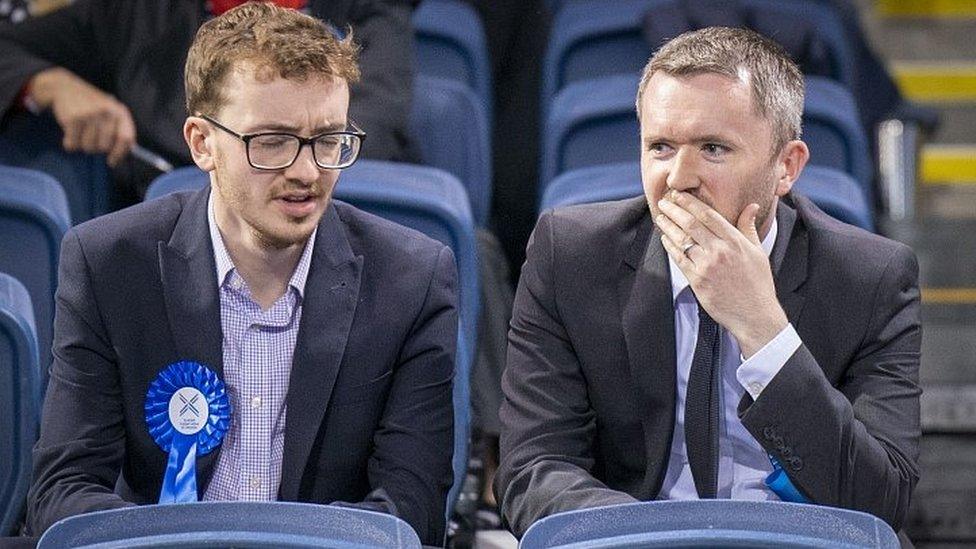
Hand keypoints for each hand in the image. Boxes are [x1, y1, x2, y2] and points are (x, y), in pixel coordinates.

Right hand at [29, 68, 136, 165]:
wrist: (65, 88)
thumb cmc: (91, 106)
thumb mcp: (110, 113)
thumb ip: (118, 132)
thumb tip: (120, 158)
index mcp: (120, 112)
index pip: (126, 139)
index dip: (119, 153)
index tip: (112, 161)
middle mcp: (107, 112)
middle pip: (104, 147)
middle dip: (96, 148)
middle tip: (90, 137)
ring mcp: (90, 115)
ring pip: (88, 148)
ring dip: (82, 145)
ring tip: (80, 131)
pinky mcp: (74, 119)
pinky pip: (72, 145)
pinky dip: (69, 143)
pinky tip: (70, 131)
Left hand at [655, 191, 786, 356]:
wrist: (755, 314)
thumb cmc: (758, 283)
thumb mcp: (758, 252)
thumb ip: (748, 227)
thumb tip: (751, 206)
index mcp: (735, 241)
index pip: (708, 215)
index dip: (690, 202)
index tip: (679, 194)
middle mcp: (720, 251)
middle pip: (691, 224)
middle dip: (674, 210)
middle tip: (664, 201)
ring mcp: (707, 266)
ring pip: (682, 240)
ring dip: (668, 226)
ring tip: (660, 216)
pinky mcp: (697, 281)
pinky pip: (679, 259)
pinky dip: (670, 246)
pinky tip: (664, 238)